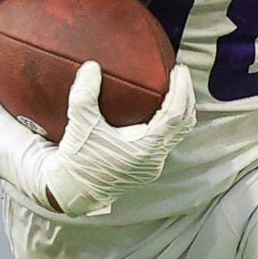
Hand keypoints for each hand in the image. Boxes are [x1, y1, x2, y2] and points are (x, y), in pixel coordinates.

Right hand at [41, 62, 196, 216]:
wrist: (71, 191)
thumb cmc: (77, 161)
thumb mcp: (80, 126)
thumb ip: (85, 94)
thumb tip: (92, 67)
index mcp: (145, 149)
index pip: (175, 115)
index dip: (181, 90)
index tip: (179, 70)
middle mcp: (154, 159)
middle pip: (184, 123)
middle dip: (186, 96)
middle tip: (180, 73)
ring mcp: (151, 164)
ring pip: (177, 133)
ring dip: (179, 110)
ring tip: (174, 87)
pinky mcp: (145, 166)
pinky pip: (166, 140)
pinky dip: (168, 122)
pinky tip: (158, 109)